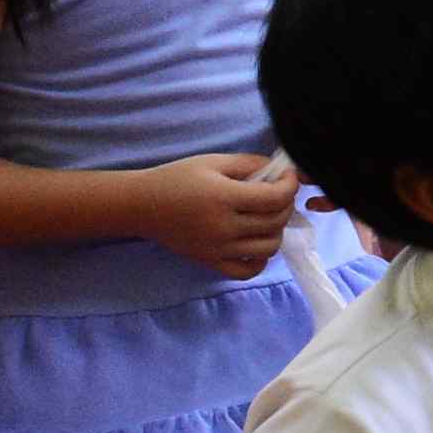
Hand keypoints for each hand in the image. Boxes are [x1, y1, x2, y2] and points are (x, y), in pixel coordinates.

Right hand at [147, 151, 297, 280]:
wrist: (142, 205)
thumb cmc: (177, 178)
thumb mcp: (214, 161)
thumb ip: (251, 164)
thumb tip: (281, 171)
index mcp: (224, 198)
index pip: (276, 198)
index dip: (291, 184)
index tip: (288, 176)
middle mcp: (223, 227)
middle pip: (276, 221)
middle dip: (286, 204)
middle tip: (278, 192)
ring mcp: (217, 249)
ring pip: (269, 247)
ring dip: (276, 230)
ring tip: (266, 216)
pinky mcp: (210, 262)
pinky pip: (248, 270)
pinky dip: (260, 258)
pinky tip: (255, 241)